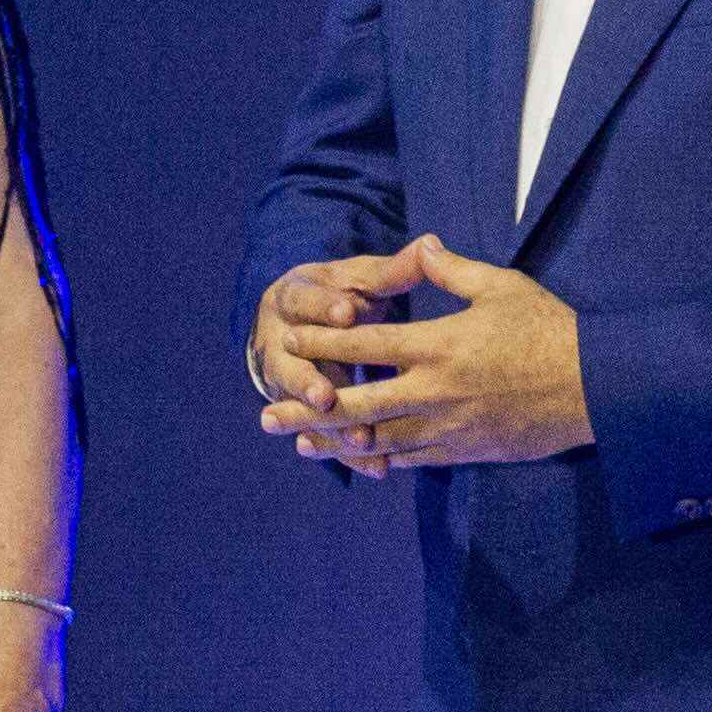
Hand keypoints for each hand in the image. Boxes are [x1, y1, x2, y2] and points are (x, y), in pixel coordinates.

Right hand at [250, 250, 425, 475]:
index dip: (325, 307)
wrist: (299, 325)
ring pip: (305, 408)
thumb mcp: (358, 278)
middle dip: (309, 380)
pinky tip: (377, 468)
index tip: (348, 312)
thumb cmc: (339, 295)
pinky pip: (326, 436)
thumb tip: (430, 244)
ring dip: (330, 426)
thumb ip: (391, 271)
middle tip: (327, 393)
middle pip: (290, 364)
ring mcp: (288, 381)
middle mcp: (280, 342)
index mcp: (293, 299)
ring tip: (359, 439)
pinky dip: (350, 454)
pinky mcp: (306, 412)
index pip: (304, 301)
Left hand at [263, 236, 588, 469]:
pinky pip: (412, 459)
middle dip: (308, 409)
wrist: (595, 387)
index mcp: (438, 345)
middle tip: (267, 414)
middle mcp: (434, 391)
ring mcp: (448, 427)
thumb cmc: (549, 330)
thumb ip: (454, 271)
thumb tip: (423, 245)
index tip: (288, 335)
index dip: (322, 339)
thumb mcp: (502, 286)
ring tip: (300, 447)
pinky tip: (358, 459)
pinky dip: (381, 459)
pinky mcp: (465, 451)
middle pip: (355, 403)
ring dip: (335, 443)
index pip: (364, 343)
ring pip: (378, 439)